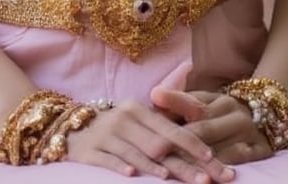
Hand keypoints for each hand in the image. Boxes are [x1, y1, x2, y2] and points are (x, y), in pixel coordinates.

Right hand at [67, 99, 234, 181]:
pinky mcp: (90, 151)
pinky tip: (131, 175)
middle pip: (158, 145)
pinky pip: (108, 159)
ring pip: (134, 153)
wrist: (75, 128)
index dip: (192, 144)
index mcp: (139, 110)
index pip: (171, 129)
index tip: (212, 159)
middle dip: (183, 165)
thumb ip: (167, 120)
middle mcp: (124, 120)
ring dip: (154, 167)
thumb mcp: (139, 117)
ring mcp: (107, 135)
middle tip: (205, 180)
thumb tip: (202, 115)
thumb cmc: (118, 127)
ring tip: (172, 178)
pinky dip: (120, 166)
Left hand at [150, 87, 271, 166]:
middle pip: (203, 128)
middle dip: (179, 142)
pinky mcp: (260, 147)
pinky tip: (210, 175)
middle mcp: (232, 110)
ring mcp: (247, 129)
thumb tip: (154, 95)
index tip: (153, 113)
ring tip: (178, 168)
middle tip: (157, 152)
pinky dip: (223, 165)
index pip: (191, 105)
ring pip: (219, 145)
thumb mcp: (205, 103)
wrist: (268, 116)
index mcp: (216, 98)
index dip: (172, 109)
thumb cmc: (224, 114)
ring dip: (198, 159)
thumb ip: (180, 102)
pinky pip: (239, 157)